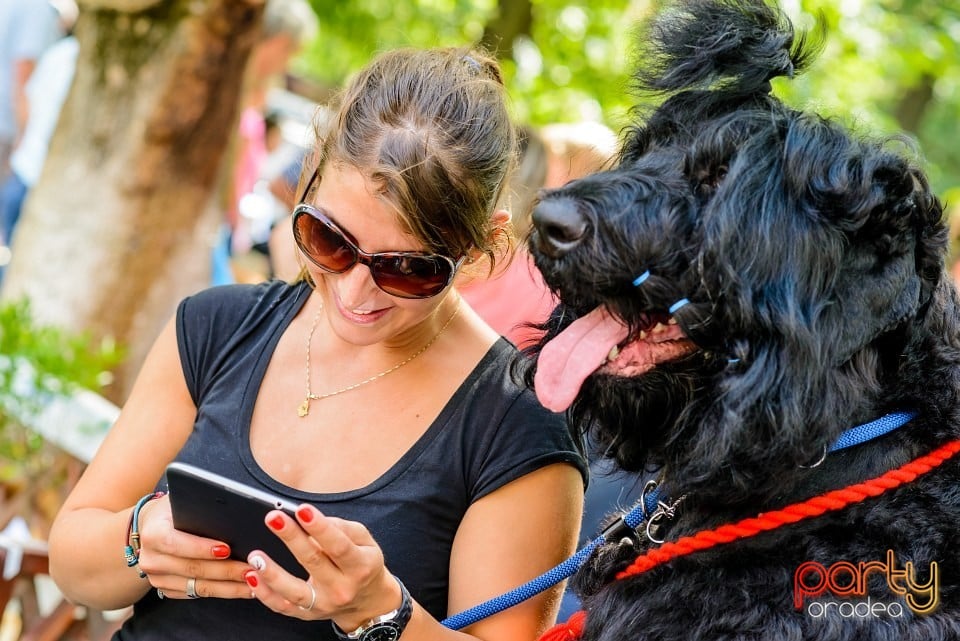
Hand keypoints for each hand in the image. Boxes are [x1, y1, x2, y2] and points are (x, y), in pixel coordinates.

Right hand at [134, 496, 253, 599]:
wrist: (151, 526)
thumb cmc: (174, 509)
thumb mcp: (182, 500)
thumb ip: (200, 507)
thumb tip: (233, 510)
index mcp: (154, 533)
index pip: (178, 543)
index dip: (202, 548)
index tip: (227, 549)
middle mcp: (152, 559)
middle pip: (193, 568)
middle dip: (226, 570)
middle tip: (252, 568)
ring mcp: (158, 578)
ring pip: (199, 586)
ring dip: (230, 586)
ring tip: (255, 580)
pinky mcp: (168, 589)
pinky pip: (199, 594)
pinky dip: (224, 591)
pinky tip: (243, 587)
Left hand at [245, 505, 400, 627]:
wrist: (367, 600)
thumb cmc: (363, 562)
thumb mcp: (364, 540)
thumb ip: (342, 528)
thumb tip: (312, 518)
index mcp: (360, 566)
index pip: (339, 545)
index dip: (320, 527)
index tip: (302, 509)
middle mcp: (342, 588)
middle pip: (313, 561)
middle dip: (292, 538)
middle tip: (273, 518)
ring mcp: (323, 604)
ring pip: (295, 592)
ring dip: (273, 573)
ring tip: (256, 556)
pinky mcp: (307, 615)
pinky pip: (283, 607)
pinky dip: (266, 594)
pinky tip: (253, 577)